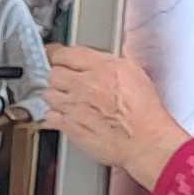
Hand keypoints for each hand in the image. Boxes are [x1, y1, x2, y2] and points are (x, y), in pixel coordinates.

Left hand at [47, 43, 187, 183]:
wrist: (145, 141)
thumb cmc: (144, 112)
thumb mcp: (133, 73)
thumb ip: (108, 62)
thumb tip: (97, 58)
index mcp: (102, 67)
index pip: (64, 53)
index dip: (58, 55)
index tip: (57, 57)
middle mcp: (85, 84)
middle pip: (53, 73)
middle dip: (58, 76)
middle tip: (66, 81)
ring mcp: (74, 105)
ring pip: (48, 94)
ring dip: (56, 96)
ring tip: (69, 100)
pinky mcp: (68, 125)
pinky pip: (49, 115)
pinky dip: (54, 116)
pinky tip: (67, 116)